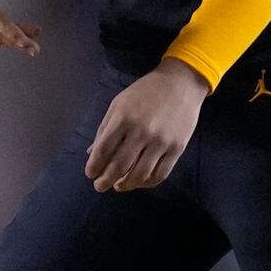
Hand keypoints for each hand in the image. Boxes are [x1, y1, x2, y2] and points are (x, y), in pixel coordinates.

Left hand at [84, 58, 208, 193]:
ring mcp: (161, 141)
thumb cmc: (145, 92)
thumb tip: (91, 153)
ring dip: (126, 185)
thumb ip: (105, 129)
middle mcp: (141, 131)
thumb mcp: (119, 104)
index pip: (103, 150)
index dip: (94, 166)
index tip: (90, 174)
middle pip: (120, 166)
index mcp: (123, 118)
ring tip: (118, 186)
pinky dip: (147, 183)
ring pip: (140, 175)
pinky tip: (139, 182)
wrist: (180, 83)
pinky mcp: (177, 148)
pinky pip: (160, 174)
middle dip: (106, 180)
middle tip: (99, 186)